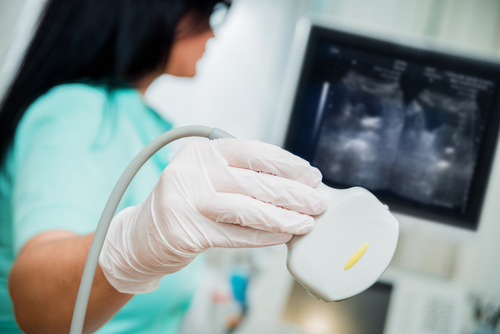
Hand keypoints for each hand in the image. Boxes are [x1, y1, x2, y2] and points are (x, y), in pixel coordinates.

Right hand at [99, 139, 326, 293]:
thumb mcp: (208, 178)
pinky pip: (236, 234)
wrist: (142, 236)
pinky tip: (282, 237)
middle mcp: (193, 170)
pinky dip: (263, 237)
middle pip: (256, 181)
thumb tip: (294, 182)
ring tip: (307, 222)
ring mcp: (187, 200)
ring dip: (284, 217)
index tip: (310, 174)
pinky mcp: (186, 230)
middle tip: (318, 202)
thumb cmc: (185, 204)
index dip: (287, 163)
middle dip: (294, 193)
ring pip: (248, 209)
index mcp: (202, 151)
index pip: (253, 151)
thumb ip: (241, 175)